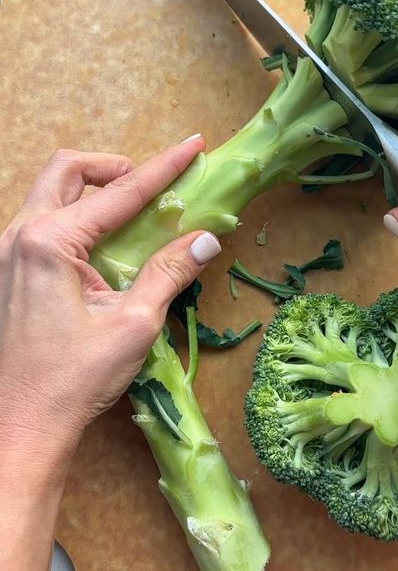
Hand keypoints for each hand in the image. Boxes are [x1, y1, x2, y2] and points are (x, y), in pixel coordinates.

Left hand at [0, 136, 220, 469]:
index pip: (119, 193)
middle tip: (148, 186)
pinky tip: (100, 250)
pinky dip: (75, 219)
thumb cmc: (73, 380)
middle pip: (67, 171)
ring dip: (91, 192)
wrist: (21, 424)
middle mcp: (18, 236)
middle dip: (113, 168)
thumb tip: (205, 238)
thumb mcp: (134, 324)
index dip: (163, 168)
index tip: (193, 147)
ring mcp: (6, 253)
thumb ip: (169, 272)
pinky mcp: (6, 272)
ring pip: (50, 193)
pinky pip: (41, 223)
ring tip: (129, 217)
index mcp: (48, 242)